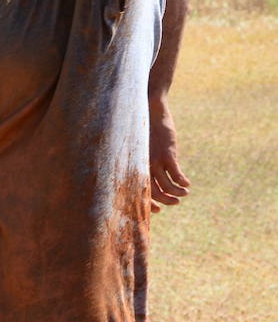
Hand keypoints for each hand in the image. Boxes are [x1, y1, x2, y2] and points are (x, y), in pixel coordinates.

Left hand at [147, 94, 189, 212]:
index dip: (149, 204)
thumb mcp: (141, 147)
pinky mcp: (167, 153)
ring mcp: (154, 159)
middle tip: (176, 202)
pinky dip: (182, 182)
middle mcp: (143, 164)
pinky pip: (176, 174)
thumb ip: (145, 161)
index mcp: (135, 165)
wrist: (150, 110)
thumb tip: (151, 177)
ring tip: (184, 192)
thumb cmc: (144, 130)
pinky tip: (187, 183)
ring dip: (178, 193)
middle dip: (166, 201)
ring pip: (166, 186)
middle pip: (153, 192)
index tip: (158, 211)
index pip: (139, 191)